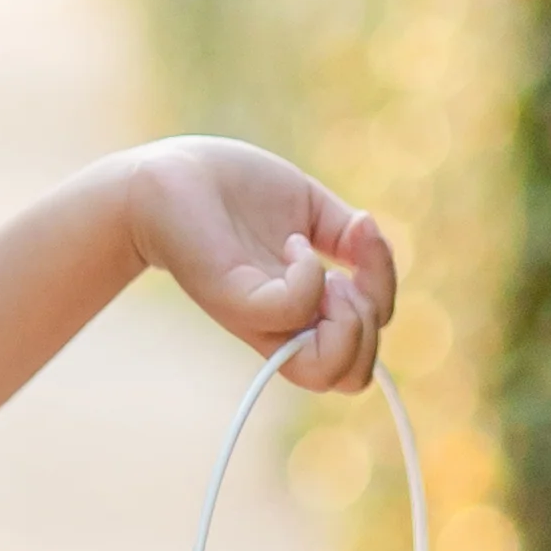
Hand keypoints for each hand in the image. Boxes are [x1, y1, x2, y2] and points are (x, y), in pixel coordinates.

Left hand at [123, 137, 395, 393]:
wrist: (169, 173)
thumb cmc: (232, 190)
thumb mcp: (308, 207)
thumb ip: (348, 238)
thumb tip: (376, 247)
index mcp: (304, 311)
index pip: (360, 357)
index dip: (381, 308)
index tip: (361, 250)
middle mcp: (283, 326)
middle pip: (354, 377)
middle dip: (372, 321)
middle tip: (345, 272)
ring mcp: (257, 318)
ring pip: (330, 373)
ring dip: (352, 315)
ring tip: (326, 267)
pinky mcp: (232, 299)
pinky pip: (291, 312)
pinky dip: (309, 276)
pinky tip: (290, 241)